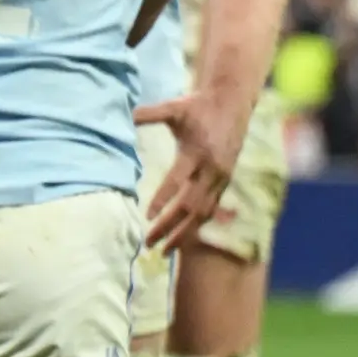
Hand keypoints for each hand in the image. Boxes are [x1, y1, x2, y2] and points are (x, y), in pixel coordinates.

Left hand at [131, 90, 238, 252]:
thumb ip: (149, 114)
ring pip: (202, 214)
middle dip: (169, 226)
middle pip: (189, 205)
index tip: (147, 215)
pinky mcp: (224, 183)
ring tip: (162, 251)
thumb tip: (125, 114)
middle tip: (147, 242)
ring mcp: (220, 179)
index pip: (178, 180)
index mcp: (196, 152)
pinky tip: (180, 240)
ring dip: (182, 234)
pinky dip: (195, 227)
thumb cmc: (197, 107)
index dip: (163, 198)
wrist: (232, 105)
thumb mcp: (173, 108)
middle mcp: (211, 170)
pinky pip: (210, 211)